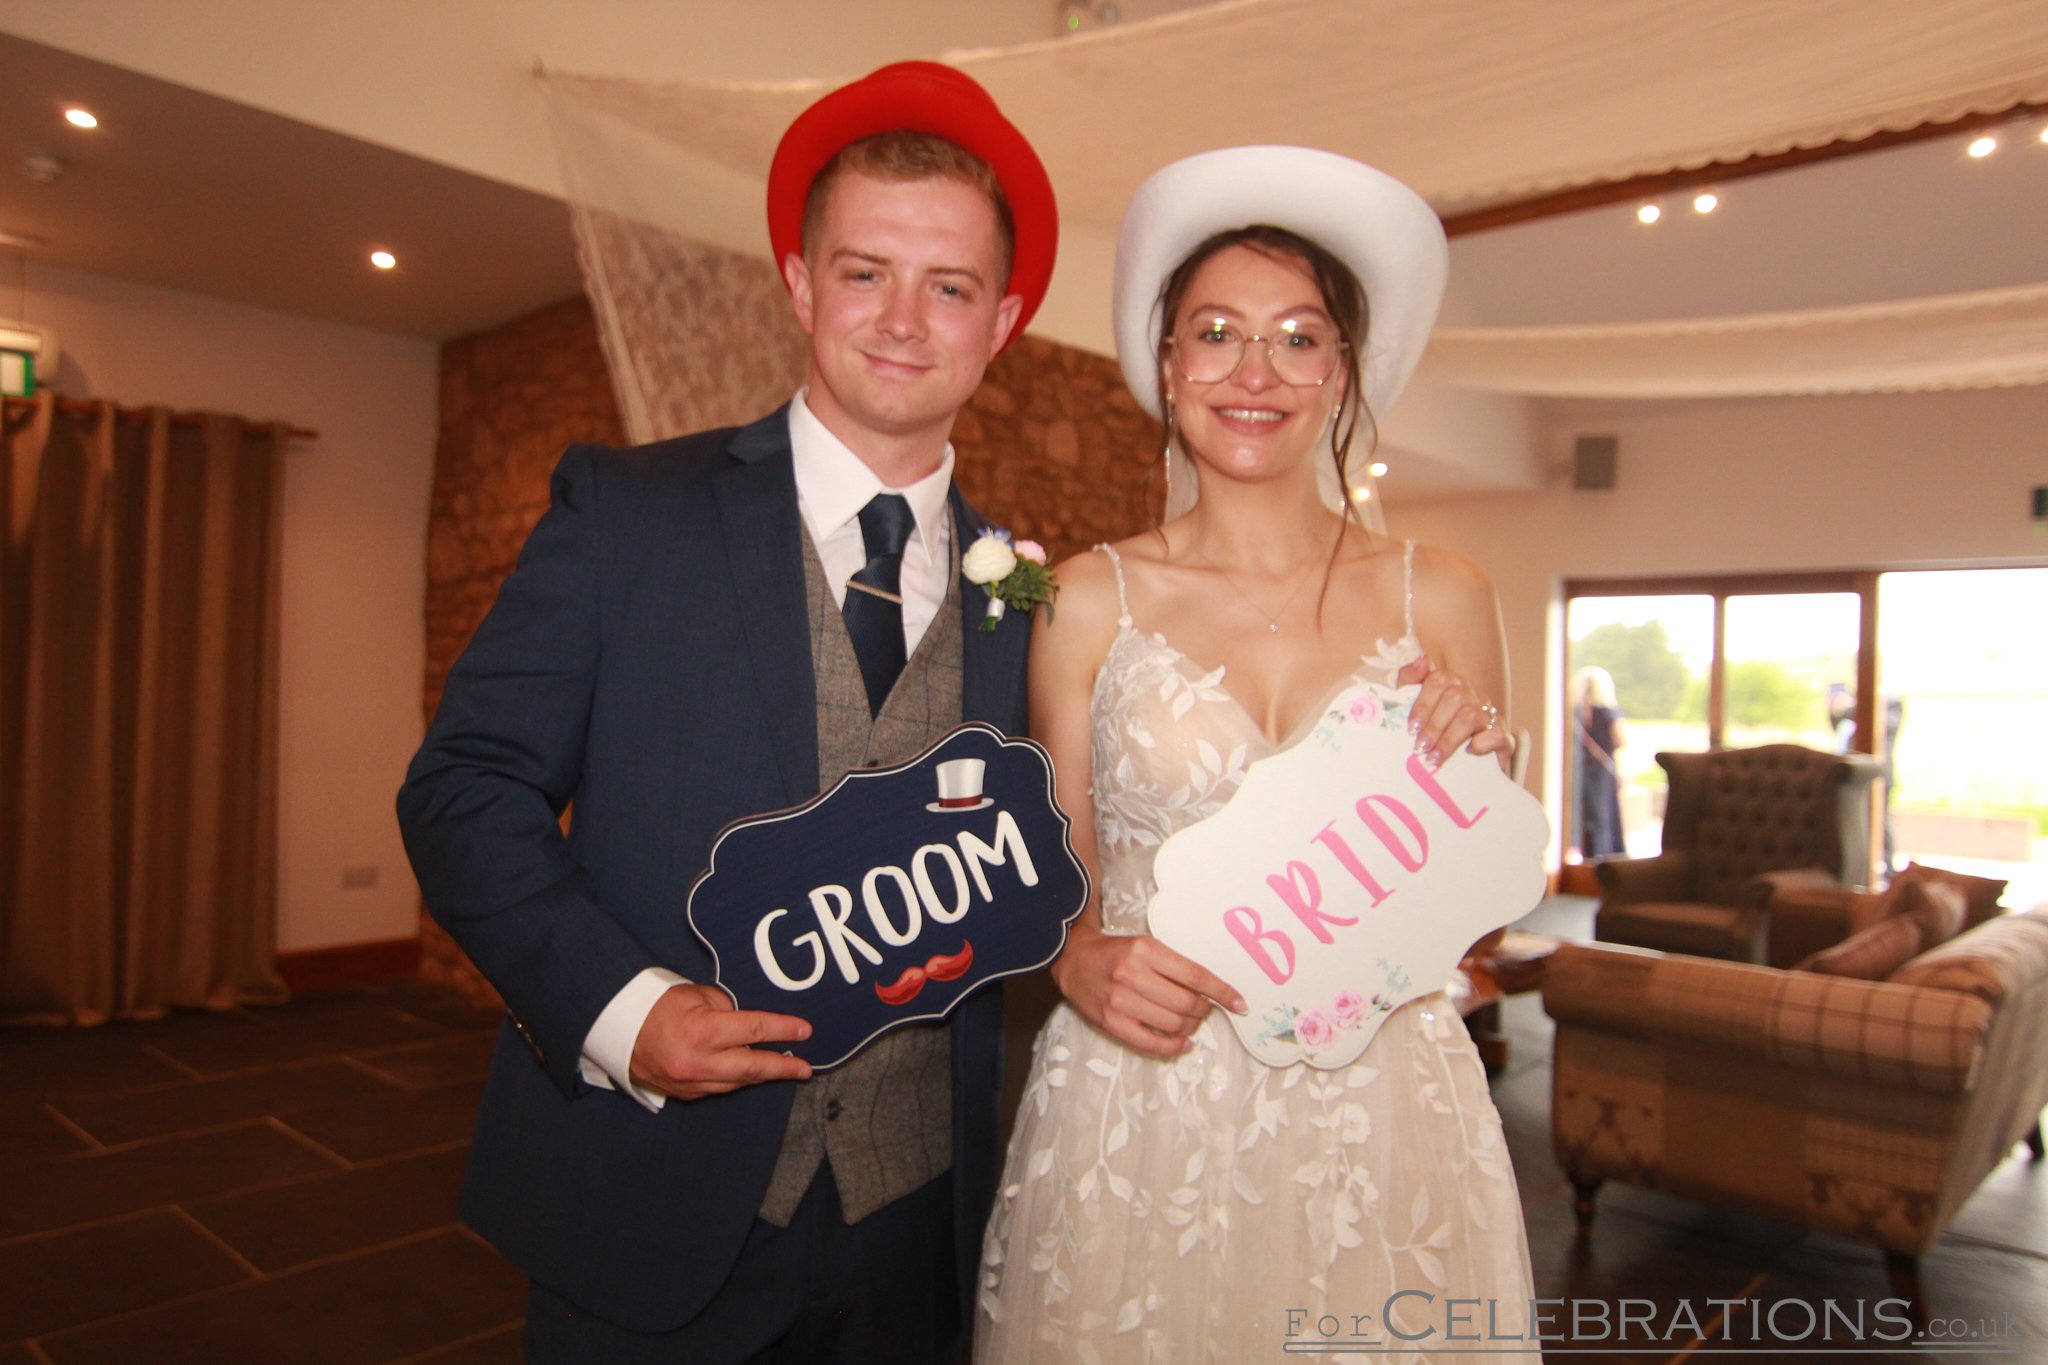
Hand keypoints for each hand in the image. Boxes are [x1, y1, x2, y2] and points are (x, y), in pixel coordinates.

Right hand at [629, 983, 813, 1100]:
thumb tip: (749, 1023)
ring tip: (782, 1069)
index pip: (755, 1031)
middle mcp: (698, 1062)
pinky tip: (747, 1074)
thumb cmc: (656, 1005)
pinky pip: (717, 1089)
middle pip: (753, 1068)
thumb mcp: (695, 995)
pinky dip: (734, 1081)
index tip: (805, 1031)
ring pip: (736, 1083)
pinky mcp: (683, 1094)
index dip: (783, 1030)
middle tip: (806, 1069)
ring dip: (760, 1076)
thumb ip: (726, 1008)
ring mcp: (690, 1082)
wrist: (616, 1028)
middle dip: (783, 1068)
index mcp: (703, 1031)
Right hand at [1050, 919, 1246, 1057]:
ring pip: (1173, 1024)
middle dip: (1205, 1010)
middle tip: (1206, 1009)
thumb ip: (1174, 965)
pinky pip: (1151, 1043)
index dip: (1222, 991)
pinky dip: (1174, 1046)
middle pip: (1186, 1003)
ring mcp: (1120, 1002)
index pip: (1195, 975)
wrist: (1073, 960)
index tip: (1239, 1003)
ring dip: (1191, 1027)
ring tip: (1192, 1022)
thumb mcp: (1145, 946)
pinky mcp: (1111, 1023)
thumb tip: (1210, 991)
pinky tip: (1183, 1042)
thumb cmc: (1116, 953)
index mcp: (1146, 950)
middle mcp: (1133, 975)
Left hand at [1396, 653, 1511, 768]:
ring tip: (1434, 757)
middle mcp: (1474, 695)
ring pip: (1471, 716)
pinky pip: (1496, 734)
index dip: (1423, 704)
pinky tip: (1468, 752)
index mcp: (1453, 684)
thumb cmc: (1438, 733)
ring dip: (1449, 739)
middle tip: (1420, 748)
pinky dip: (1481, 743)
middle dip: (1434, 725)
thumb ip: (1411, 682)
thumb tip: (1421, 659)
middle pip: (1454, 698)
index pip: (1439, 681)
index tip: (1411, 728)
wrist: (1468, 764)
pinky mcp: (1504, 736)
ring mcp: (1491, 714)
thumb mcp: (1419, 710)